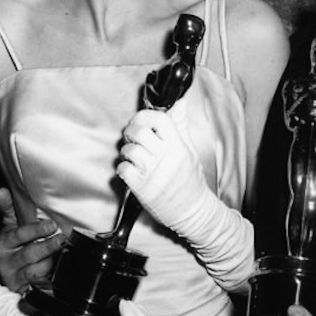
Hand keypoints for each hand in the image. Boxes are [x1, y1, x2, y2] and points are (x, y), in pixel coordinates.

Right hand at [0, 188, 64, 291]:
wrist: (13, 275)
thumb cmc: (16, 247)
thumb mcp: (11, 227)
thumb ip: (9, 209)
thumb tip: (1, 191)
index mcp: (3, 243)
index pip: (18, 235)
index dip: (34, 230)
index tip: (51, 225)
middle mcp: (6, 261)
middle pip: (28, 253)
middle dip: (47, 246)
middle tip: (61, 238)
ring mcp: (15, 277)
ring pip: (34, 270)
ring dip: (50, 261)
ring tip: (62, 253)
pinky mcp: (24, 291)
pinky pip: (38, 285)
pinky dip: (49, 278)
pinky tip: (58, 271)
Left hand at [117, 108, 201, 229]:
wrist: (192, 211)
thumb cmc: (191, 182)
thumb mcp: (190, 151)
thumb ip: (180, 127)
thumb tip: (179, 104)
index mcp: (178, 146)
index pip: (159, 119)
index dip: (145, 116)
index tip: (141, 120)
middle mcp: (165, 158)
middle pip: (140, 132)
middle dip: (131, 131)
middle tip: (132, 137)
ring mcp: (152, 173)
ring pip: (129, 150)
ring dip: (127, 151)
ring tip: (133, 156)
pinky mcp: (141, 188)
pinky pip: (123, 169)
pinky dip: (123, 168)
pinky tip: (131, 170)